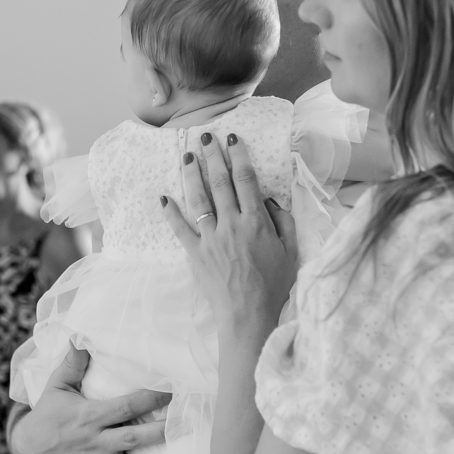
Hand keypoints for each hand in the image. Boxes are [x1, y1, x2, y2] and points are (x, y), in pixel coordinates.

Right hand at [9, 345, 168, 453]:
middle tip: (191, 425)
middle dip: (163, 433)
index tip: (172, 391)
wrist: (29, 453)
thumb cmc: (48, 416)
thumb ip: (72, 364)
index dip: (150, 399)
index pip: (125, 406)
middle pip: (135, 438)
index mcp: (90, 417)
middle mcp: (98, 443)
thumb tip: (80, 335)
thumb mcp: (56, 387)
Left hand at [161, 133, 297, 336]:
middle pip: (219, 182)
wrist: (249, 315)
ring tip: (186, 156)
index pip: (245, 179)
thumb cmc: (274, 285)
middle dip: (212, 156)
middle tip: (205, 137)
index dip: (238, 155)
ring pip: (198, 199)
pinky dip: (170, 213)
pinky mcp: (195, 254)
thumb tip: (269, 198)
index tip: (233, 138)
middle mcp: (231, 224)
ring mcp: (210, 238)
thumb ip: (282, 221)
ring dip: (191, 175)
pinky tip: (163, 197)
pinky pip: (180, 229)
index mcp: (256, 221)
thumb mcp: (290, 250)